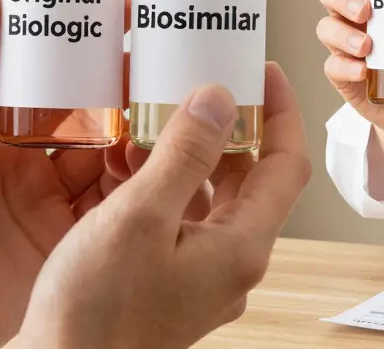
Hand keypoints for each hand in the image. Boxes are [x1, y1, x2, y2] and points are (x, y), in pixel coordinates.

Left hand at [0, 0, 162, 348]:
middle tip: (166, 66)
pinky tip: (162, 171)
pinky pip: (113, 211)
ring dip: (139, 139)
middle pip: (87, 116)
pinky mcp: (65, 247)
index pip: (44, 76)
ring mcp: (45, 206)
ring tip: (174, 115)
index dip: (82, 49)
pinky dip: (139, 191)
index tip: (122, 18)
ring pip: (109, 160)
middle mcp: (20, 164)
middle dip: (125, 92)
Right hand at [18, 63, 311, 348]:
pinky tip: (128, 167)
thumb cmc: (96, 312)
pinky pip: (182, 222)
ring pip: (211, 200)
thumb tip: (219, 98)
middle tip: (205, 84)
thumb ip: (184, 154)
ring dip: (191, 156)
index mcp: (241, 248)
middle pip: (251, 181)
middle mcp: (231, 265)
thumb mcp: (139, 216)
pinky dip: (165, 187)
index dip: (282, 112)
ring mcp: (202, 279)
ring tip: (155, 118)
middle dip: (231, 128)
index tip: (263, 71)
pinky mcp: (170, 286)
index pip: (287, 165)